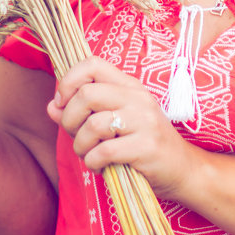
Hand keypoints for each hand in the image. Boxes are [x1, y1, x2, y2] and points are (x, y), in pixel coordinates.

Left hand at [47, 57, 201, 199]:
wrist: (183, 170)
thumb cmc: (143, 145)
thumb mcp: (115, 123)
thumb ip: (82, 114)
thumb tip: (51, 106)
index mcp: (129, 86)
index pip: (93, 64)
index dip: (69, 80)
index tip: (62, 103)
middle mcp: (138, 98)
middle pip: (87, 94)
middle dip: (70, 119)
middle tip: (75, 135)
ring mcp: (145, 121)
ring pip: (94, 125)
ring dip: (81, 146)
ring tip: (88, 155)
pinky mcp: (147, 147)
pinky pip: (105, 151)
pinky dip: (93, 162)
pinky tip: (100, 167)